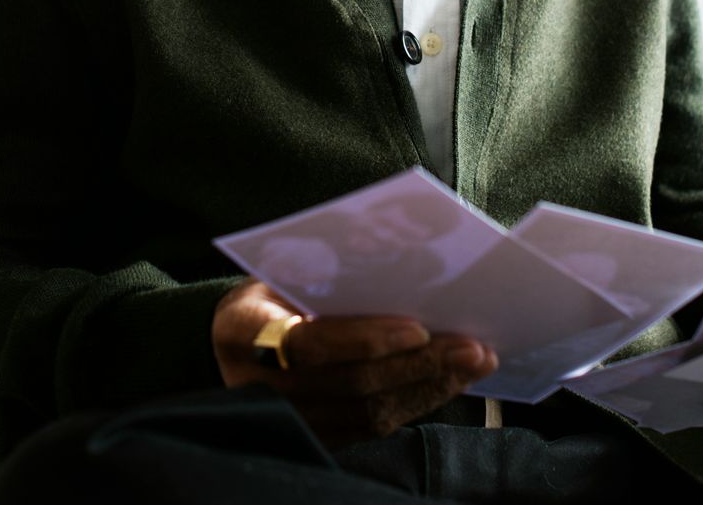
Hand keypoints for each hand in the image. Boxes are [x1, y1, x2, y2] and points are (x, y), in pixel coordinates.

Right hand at [211, 278, 497, 447]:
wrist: (228, 344)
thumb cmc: (266, 294)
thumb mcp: (278, 272)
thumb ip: (324, 274)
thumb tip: (404, 264)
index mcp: (242, 333)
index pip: (310, 346)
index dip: (365, 340)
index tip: (418, 327)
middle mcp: (259, 387)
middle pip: (350, 384)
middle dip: (418, 365)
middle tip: (472, 346)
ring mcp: (288, 421)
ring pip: (368, 413)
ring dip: (429, 386)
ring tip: (474, 360)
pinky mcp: (314, 438)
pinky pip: (372, 428)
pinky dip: (416, 403)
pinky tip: (449, 380)